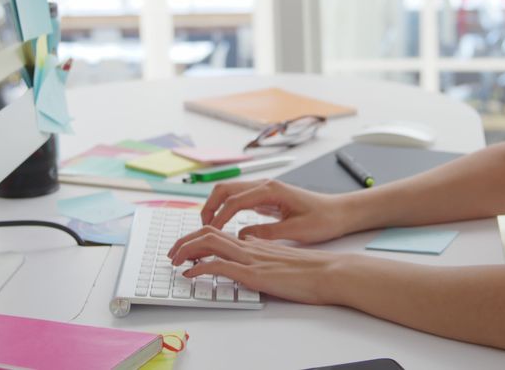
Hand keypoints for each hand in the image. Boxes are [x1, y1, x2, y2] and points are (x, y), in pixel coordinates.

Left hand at [167, 226, 346, 304]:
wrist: (331, 271)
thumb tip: (248, 250)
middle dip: (185, 239)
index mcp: (258, 241)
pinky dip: (198, 268)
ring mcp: (252, 257)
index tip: (188, 246)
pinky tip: (189, 275)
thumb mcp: (285, 255)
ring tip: (174, 260)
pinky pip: (218, 265)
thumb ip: (265, 250)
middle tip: (172, 252)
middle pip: (209, 230)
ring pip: (209, 242)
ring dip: (186, 249)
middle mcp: (251, 244)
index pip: (221, 230)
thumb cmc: (315, 267)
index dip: (200, 235)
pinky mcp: (254, 273)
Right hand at [196, 179, 349, 243]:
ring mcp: (265, 190)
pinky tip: (223, 225)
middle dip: (209, 207)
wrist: (339, 212)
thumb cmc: (323, 220)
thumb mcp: (296, 231)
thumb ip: (267, 233)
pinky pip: (239, 199)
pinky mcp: (266, 198)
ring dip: (215, 206)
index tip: (210, 233)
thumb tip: (241, 236)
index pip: (234, 201)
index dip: (219, 217)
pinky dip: (226, 209)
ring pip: (230, 192)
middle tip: (200, 228)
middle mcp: (265, 186)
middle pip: (225, 189)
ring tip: (207, 227)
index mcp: (271, 190)